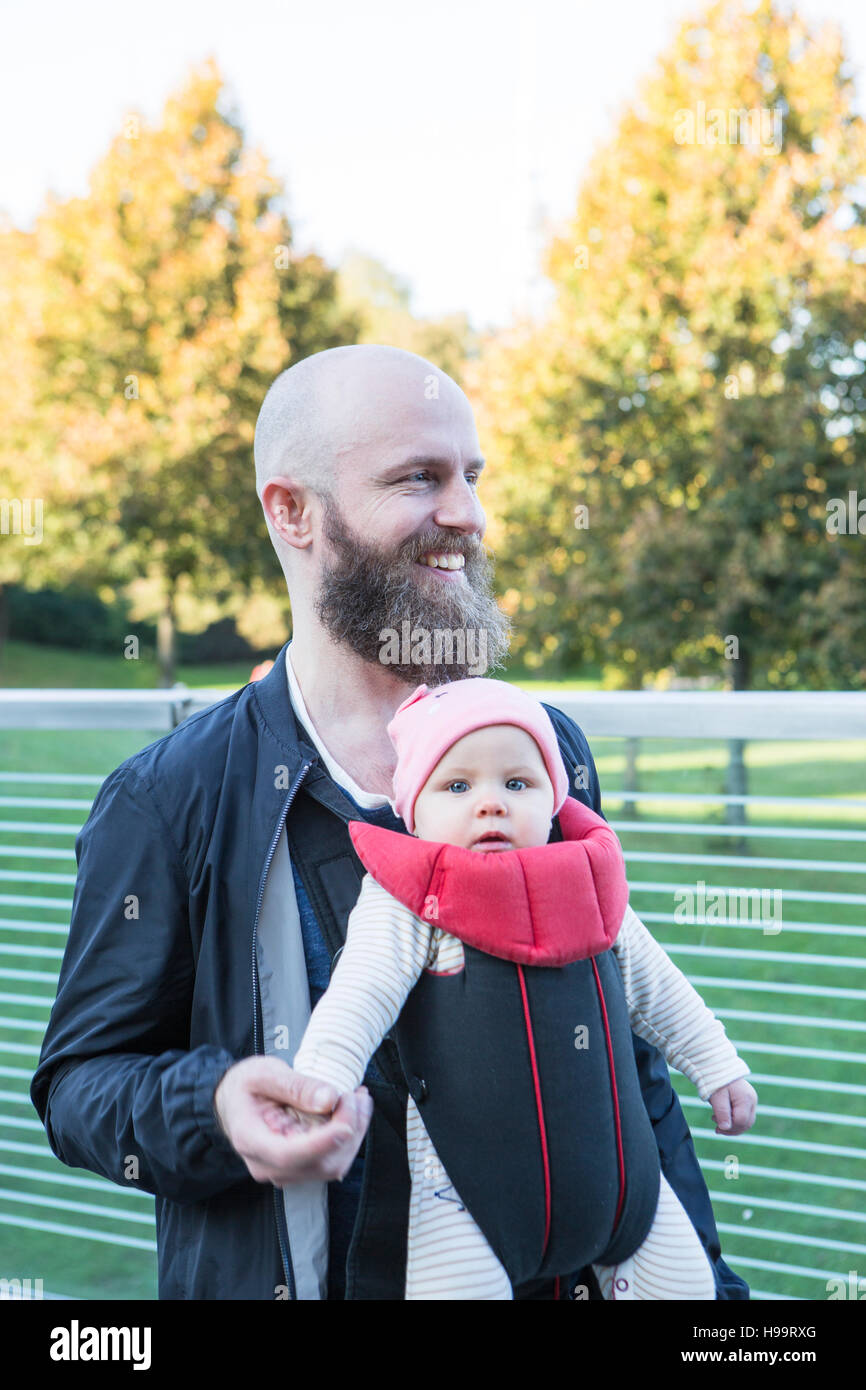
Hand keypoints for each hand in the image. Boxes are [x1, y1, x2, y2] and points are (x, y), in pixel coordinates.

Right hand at [213, 1056, 371, 1184]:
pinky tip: (351, 1111)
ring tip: (358, 1099)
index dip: (323, 1142)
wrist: (234, 1101)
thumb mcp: (264, 1073)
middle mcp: (268, 1165)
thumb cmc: (245, 1085)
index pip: (289, 1155)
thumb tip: (329, 1099)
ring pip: (332, 1165)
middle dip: (348, 1129)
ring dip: (353, 1133)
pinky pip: (332, 1160)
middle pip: (318, 1163)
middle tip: (356, 1095)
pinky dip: (348, 1137)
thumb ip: (295, 1086)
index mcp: (251, 1140)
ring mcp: (285, 1171)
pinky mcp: (301, 1168)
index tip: (347, 1119)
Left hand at [709, 1078, 757, 1135]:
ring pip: (747, 1122)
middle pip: (746, 1123)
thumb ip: (721, 1112)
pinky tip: (723, 1120)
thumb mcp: (717, 1097)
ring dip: (733, 1127)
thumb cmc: (717, 1081)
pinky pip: (744, 1116)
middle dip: (732, 1129)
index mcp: (746, 1098)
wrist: (719, 1067)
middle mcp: (752, 1100)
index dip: (730, 1128)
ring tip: (718, 1125)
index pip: (741, 1120)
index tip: (716, 1128)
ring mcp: (752, 1101)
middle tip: (717, 1130)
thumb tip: (725, 1128)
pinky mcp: (748, 1101)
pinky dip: (734, 1121)